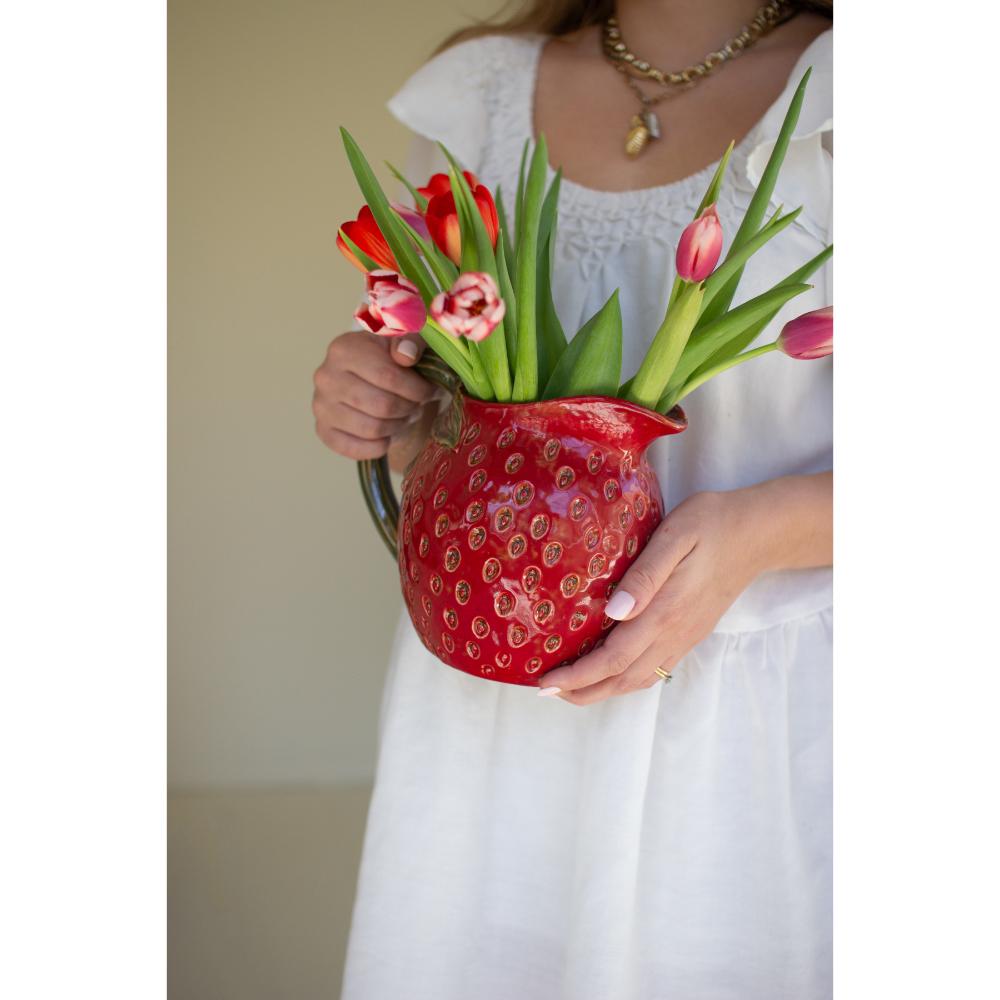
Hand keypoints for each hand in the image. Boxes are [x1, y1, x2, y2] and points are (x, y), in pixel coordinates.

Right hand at [312, 330, 437, 460]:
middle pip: (382, 406)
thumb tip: (406, 356)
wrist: (368, 377)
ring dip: (397, 426)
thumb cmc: (390, 357)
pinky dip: (379, 446)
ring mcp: (321, 405)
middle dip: (409, 409)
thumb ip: (412, 342)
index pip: (389, 376)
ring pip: (372, 429)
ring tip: (403, 416)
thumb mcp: (406, 341)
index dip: (417, 389)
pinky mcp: (323, 430)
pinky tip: (388, 434)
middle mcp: (326, 376)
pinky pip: (355, 449)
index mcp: (344, 349)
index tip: (430, 391)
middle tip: (417, 405)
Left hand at [535, 474, 832, 704]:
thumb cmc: (712, 524)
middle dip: (582, 691)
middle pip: (623, 678)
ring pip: (639, 679)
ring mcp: (685, 636)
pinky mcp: (691, 633)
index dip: (577, 675)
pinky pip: (654, 668)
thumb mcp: (675, 536)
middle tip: (545, 690)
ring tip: (569, 687)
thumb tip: (611, 612)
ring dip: (602, 689)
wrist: (758, 533)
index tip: (545, 681)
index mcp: (665, 611)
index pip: (614, 658)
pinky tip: (609, 669)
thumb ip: (643, 576)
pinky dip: (625, 678)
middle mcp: (674, 632)